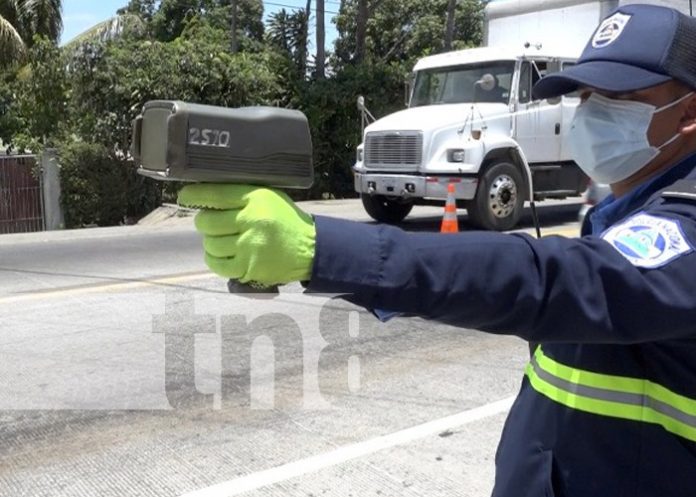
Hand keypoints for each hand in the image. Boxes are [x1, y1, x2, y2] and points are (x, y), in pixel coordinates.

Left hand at [178, 184, 315, 285]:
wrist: (310, 249)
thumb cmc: (286, 220)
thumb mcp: (269, 197)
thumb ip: (242, 196)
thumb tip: (207, 195)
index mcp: (255, 199)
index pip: (215, 194)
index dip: (194, 195)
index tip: (185, 197)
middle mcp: (250, 220)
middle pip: (207, 221)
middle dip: (204, 222)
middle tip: (210, 223)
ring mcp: (249, 246)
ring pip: (210, 243)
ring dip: (210, 242)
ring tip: (220, 239)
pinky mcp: (248, 266)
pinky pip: (218, 264)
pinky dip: (214, 259)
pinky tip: (220, 254)